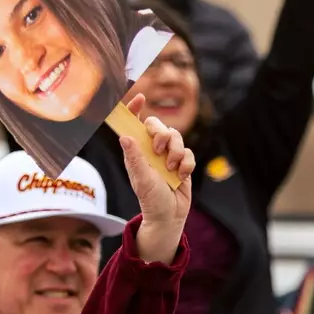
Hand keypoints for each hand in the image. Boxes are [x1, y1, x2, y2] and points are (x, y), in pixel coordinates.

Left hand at [123, 93, 193, 265]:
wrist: (169, 215)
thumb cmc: (150, 198)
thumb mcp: (141, 179)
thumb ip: (135, 157)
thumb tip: (124, 136)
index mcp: (137, 150)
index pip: (135, 124)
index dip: (136, 109)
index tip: (140, 98)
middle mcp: (152, 149)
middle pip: (159, 125)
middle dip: (161, 134)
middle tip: (159, 150)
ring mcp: (168, 155)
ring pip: (177, 136)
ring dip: (175, 151)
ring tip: (171, 169)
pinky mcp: (183, 163)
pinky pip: (189, 153)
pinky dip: (186, 164)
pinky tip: (180, 176)